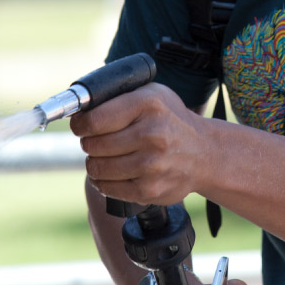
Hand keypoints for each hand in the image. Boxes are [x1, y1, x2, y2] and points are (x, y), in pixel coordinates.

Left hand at [70, 83, 211, 205]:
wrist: (205, 154)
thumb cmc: (171, 120)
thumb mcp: (153, 94)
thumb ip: (119, 96)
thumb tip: (80, 108)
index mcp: (148, 105)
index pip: (94, 120)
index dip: (80, 124)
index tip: (80, 126)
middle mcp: (152, 135)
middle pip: (93, 145)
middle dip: (89, 144)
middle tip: (97, 141)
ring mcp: (152, 165)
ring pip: (97, 168)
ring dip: (95, 163)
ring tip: (107, 157)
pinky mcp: (150, 190)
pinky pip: (108, 188)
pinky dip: (104, 182)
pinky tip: (113, 173)